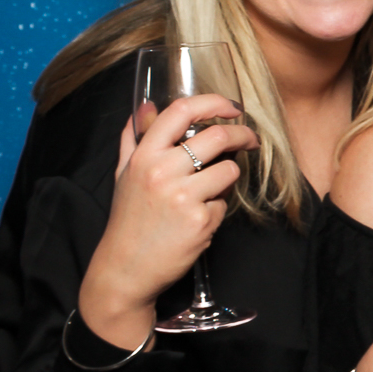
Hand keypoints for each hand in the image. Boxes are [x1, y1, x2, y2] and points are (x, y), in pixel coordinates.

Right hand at [80, 93, 259, 347]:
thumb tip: (147, 106)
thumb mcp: (123, 175)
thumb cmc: (128, 220)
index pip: (181, 111)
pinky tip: (199, 218)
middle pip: (218, 136)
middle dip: (242, 135)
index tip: (231, 107)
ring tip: (210, 190)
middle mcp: (162, 172)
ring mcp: (183, 197)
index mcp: (143, 156)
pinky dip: (218, 208)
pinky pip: (224, 203)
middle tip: (249, 139)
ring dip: (228, 177)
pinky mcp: (200, 221)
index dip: (213, 102)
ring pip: (229, 170)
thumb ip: (134, 138)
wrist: (125, 269)